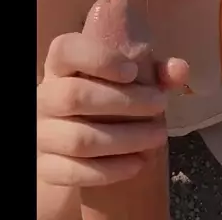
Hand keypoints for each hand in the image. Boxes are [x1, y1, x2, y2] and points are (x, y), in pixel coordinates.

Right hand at [37, 0, 188, 186]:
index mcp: (62, 66)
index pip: (65, 50)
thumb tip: (179, 69)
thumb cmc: (107, 101)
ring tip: (157, 136)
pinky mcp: (47, 167)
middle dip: (125, 102)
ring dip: (125, 139)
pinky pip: (73, 172)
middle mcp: (45, 97)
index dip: (98, 58)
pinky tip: (137, 165)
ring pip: (79, 139)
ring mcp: (42, 133)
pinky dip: (109, 171)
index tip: (133, 71)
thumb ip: (155, 72)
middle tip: (160, 105)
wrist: (75, 144)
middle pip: (74, 96)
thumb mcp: (129, 82)